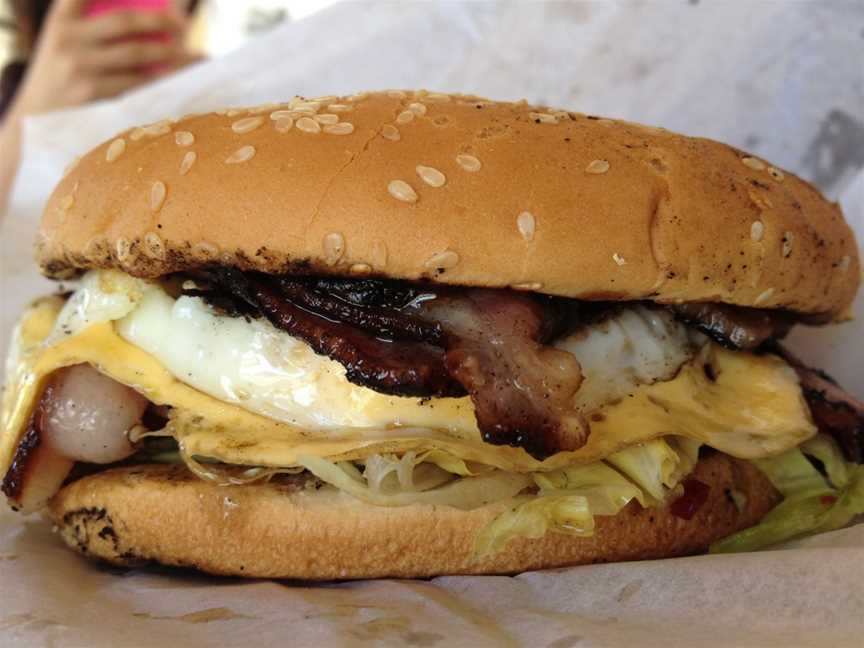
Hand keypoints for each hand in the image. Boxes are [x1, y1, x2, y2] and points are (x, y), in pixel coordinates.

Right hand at [13, 0, 191, 115]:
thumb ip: (95, 29)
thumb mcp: (65, 43)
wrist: (36, 118)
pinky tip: (182, 81)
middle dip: (160, 20)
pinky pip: (138, 84)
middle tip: (183, 26)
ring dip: (172, 54)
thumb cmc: (64, 75)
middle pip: (124, 21)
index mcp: (62, 20)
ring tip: (194, 56)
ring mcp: (81, 68)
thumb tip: (154, 24)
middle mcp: (69, 39)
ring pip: (138, 54)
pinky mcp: (94, 95)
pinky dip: (163, 81)